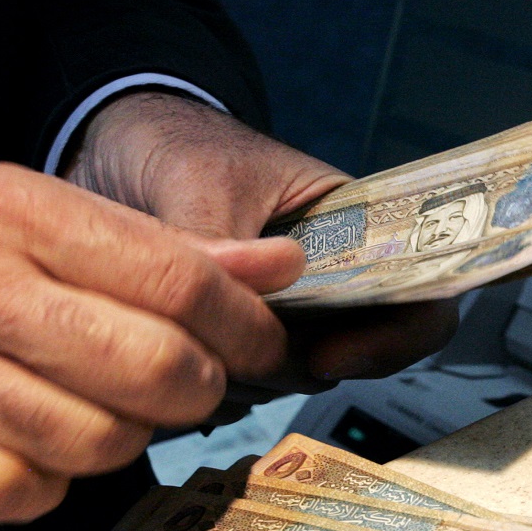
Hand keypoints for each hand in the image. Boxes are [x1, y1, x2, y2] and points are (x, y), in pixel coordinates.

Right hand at [0, 163, 301, 525]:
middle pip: (154, 369)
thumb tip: (279, 269)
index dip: (246, 325)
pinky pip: (26, 495)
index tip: (263, 345)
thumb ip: (158, 247)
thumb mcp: (28, 211)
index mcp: (4, 207)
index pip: (177, 281)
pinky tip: (29, 442)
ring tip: (94, 404)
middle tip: (185, 383)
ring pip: (102, 442)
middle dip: (197, 389)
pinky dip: (47, 482)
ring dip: (123, 436)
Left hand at [66, 91, 456, 383]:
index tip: (328, 357)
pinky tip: (178, 349)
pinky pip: (249, 384)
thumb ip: (225, 251)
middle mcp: (332, 278)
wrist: (114, 146)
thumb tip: (240, 320)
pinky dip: (217, 382)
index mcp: (353, 225)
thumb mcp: (203, 185)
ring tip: (193, 339)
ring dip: (253, 376)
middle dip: (300, 364)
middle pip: (359, 351)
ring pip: (300, 376)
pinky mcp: (243, 339)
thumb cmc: (177, 146)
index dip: (395, 338)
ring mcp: (291, 314)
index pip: (417, 292)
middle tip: (235, 349)